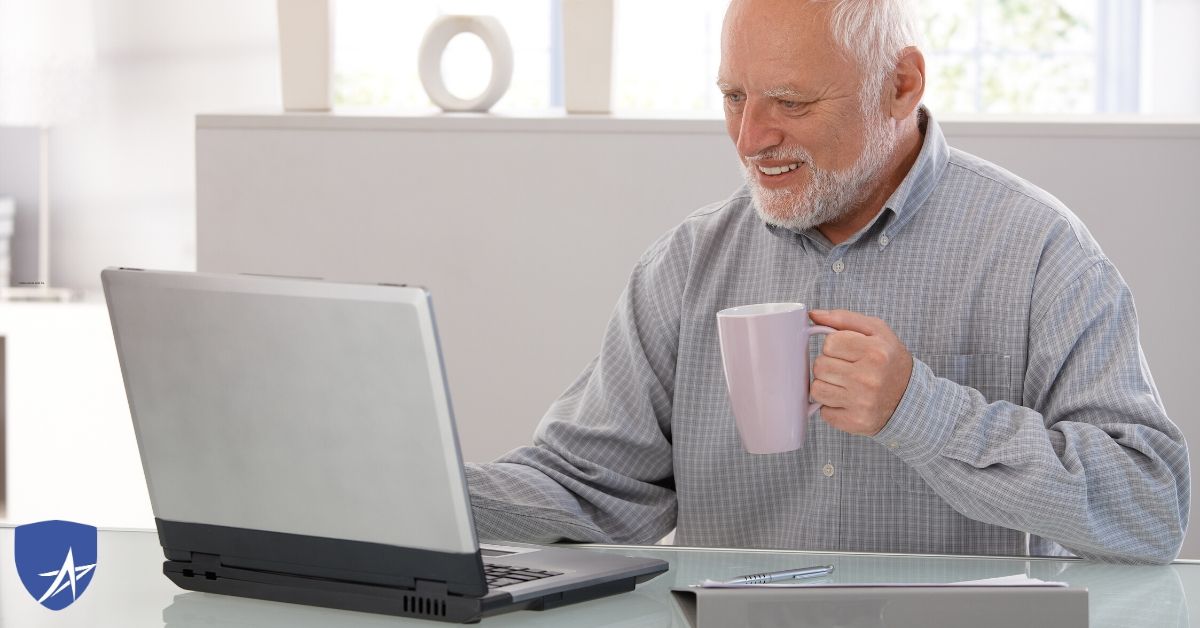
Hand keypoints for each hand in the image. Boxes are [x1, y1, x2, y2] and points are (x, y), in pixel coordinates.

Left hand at [808, 309, 913, 436]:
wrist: (911, 399)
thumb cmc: (889, 361)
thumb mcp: (877, 331)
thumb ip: (843, 319)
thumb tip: (813, 314)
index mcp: (875, 352)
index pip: (830, 343)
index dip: (834, 346)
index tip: (847, 352)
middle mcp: (869, 378)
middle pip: (820, 366)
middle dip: (829, 365)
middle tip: (846, 369)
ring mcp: (862, 403)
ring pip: (817, 389)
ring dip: (827, 386)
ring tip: (845, 385)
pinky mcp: (856, 422)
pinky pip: (824, 412)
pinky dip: (831, 407)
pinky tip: (847, 401)